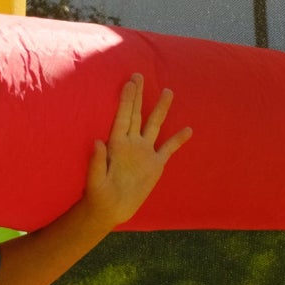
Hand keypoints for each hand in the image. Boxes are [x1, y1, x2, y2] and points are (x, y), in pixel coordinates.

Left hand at [86, 74, 190, 226]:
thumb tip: (97, 141)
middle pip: (137, 114)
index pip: (123, 117)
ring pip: (154, 126)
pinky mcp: (155, 165)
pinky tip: (188, 130)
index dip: (126, 99)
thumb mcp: (96, 181)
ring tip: (168, 91)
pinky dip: (178, 140)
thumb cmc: (98, 195)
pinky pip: (168, 149)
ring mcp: (145, 153)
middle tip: (139, 74)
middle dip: (138, 95)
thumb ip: (96, 162)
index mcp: (117, 145)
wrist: (110, 210)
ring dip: (160, 109)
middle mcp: (132, 144)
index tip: (130, 81)